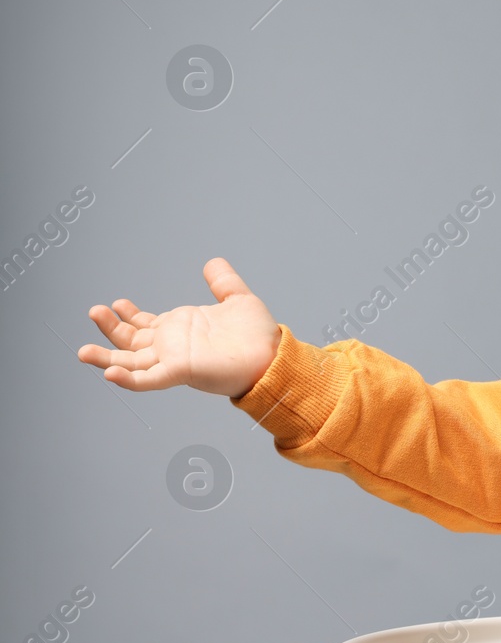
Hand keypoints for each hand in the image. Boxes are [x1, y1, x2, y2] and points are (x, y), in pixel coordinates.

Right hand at [77, 258, 281, 398]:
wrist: (275, 355)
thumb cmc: (259, 335)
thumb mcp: (238, 299)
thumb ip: (223, 282)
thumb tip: (212, 263)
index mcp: (182, 330)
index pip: (147, 324)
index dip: (129, 315)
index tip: (116, 302)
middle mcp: (173, 346)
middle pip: (132, 341)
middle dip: (111, 329)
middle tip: (94, 312)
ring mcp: (174, 360)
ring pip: (132, 362)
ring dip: (107, 356)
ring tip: (84, 351)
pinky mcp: (181, 372)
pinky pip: (148, 379)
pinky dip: (128, 379)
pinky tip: (109, 373)